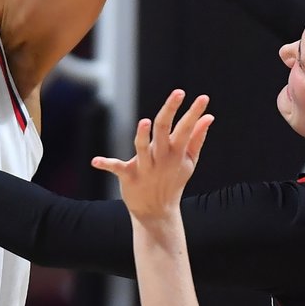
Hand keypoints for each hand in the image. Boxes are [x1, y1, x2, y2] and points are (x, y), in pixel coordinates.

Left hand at [92, 90, 213, 223]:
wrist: (157, 212)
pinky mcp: (129, 177)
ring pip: (143, 148)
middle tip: (179, 93)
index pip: (185, 128)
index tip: (204, 98)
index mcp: (176, 152)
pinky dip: (106, 164)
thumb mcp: (189, 161)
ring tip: (145, 122)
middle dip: (171, 110)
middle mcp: (161, 157)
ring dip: (143, 136)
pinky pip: (117, 168)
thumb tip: (209, 117)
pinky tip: (95, 162)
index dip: (194, 112)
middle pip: (164, 130)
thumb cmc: (173, 181)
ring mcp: (145, 167)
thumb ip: (197, 138)